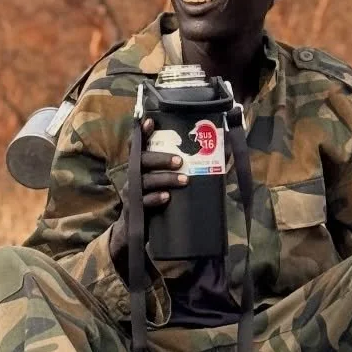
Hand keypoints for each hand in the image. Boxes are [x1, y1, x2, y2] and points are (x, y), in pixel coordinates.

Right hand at [107, 118, 186, 270]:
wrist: (134, 230)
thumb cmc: (154, 199)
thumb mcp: (162, 182)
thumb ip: (178, 169)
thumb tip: (219, 155)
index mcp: (139, 165)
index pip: (137, 145)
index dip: (141, 132)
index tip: (150, 121)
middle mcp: (133, 175)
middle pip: (142, 160)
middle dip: (161, 158)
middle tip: (180, 161)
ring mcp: (132, 192)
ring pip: (145, 181)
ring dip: (165, 179)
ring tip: (183, 180)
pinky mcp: (134, 209)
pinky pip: (144, 202)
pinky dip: (155, 198)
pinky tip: (167, 198)